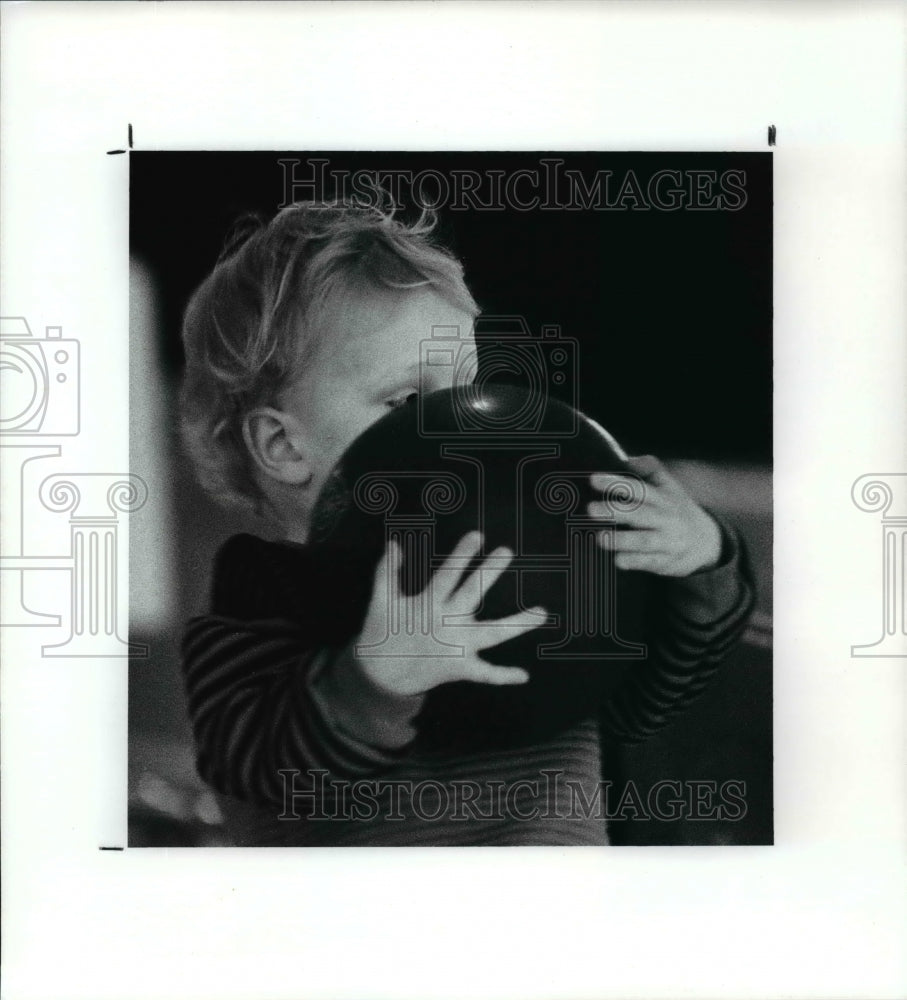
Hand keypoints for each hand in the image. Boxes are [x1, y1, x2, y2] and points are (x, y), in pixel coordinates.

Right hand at [354, 531, 546, 696]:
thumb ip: (387, 572)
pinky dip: (503, 676)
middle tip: (507, 551)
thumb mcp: (381, 602)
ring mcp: (455, 646)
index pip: (448, 574)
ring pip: (492, 634)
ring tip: (543, 613)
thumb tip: (393, 544)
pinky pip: (484, 673)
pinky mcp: (459, 668)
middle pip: (472, 594)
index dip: (462, 555)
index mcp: (427, 604)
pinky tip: (524, 675)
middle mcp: (446, 622)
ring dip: (517, 624)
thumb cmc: (381, 634)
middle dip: (489, 573)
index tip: (478, 535)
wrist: (379, 678)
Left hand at [588, 455, 722, 576]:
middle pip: (640, 513)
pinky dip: (634, 562)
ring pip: (644, 540)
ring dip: (622, 540)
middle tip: (591, 509)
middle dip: (615, 511)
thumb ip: (651, 469)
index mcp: (663, 498)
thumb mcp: (670, 486)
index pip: (638, 488)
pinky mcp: (665, 561)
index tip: (593, 479)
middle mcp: (665, 518)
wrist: (708, 542)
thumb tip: (628, 460)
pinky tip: (618, 561)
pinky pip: (649, 562)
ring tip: (600, 538)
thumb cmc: (677, 510)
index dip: (615, 483)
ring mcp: (667, 541)